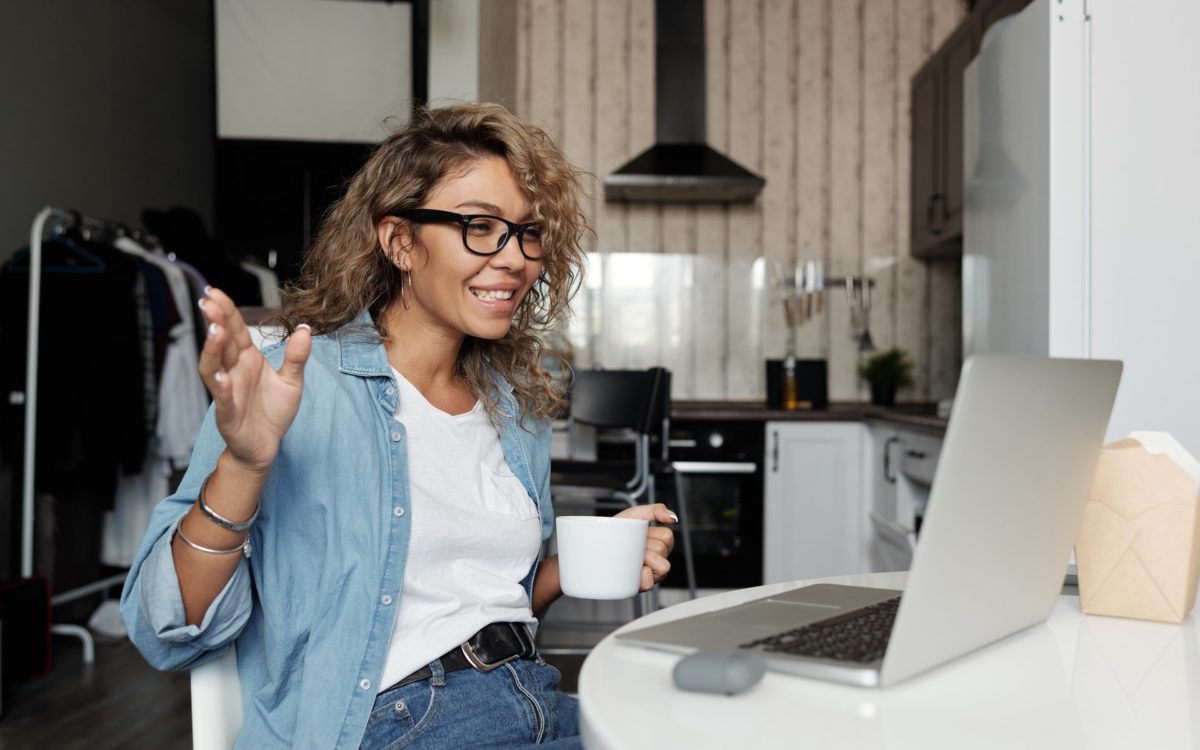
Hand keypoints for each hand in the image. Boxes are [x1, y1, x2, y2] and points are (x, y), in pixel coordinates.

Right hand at [197, 287, 310, 474]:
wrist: (267, 446)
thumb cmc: (273, 412)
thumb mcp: (292, 382)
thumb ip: (297, 357)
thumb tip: (305, 330)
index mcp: (247, 360)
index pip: (234, 330)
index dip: (226, 311)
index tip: (216, 292)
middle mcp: (233, 372)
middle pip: (221, 343)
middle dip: (215, 322)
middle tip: (210, 301)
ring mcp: (228, 392)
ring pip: (213, 368)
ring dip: (213, 350)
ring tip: (215, 331)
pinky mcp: (228, 415)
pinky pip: (222, 400)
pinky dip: (220, 388)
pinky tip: (221, 376)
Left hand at [614, 503, 677, 591]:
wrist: (594, 544)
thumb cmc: (615, 531)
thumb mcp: (635, 515)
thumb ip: (655, 510)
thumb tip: (673, 518)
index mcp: (660, 544)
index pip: (667, 536)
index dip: (651, 533)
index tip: (638, 534)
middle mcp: (658, 560)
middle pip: (662, 549)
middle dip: (644, 545)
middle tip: (631, 546)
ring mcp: (651, 575)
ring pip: (662, 566)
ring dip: (644, 559)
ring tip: (630, 557)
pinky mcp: (640, 586)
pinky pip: (649, 583)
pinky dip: (641, 576)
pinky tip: (631, 570)